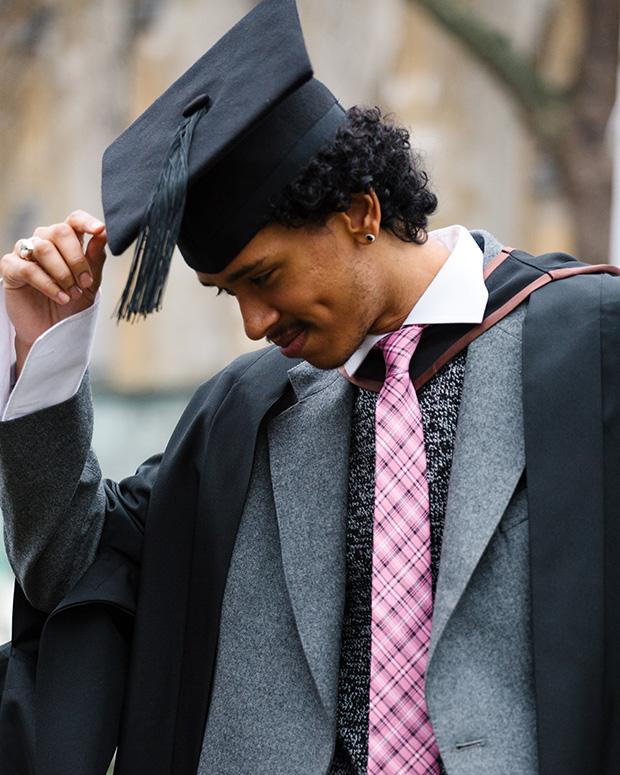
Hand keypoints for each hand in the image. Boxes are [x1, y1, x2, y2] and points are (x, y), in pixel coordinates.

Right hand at [0, 210, 107, 372]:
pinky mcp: (10, 268)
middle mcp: (44, 241)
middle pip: (60, 231)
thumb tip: (103, 234)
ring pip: (43, 248)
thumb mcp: (91, 283)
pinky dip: (48, 284)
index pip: (74, 220)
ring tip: (72, 294)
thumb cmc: (72, 304)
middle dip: (76, 259)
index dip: (86, 221)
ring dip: (63, 273)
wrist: (53, 331)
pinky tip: (61, 297)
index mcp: (66, 241)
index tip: (99, 230)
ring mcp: (25, 252)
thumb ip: (95, 258)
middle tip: (85, 283)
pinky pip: (28, 268)